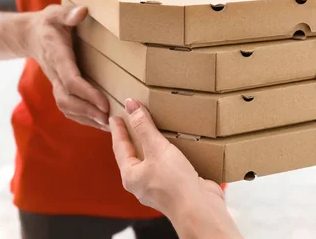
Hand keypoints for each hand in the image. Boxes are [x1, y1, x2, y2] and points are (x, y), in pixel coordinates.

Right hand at [26, 5, 109, 129]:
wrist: (29, 35)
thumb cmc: (48, 23)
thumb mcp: (56, 13)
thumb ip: (68, 13)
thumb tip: (82, 11)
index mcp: (57, 56)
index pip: (70, 80)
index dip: (87, 94)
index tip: (104, 102)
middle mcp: (55, 73)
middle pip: (67, 99)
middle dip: (88, 111)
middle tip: (110, 119)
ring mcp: (55, 82)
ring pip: (66, 107)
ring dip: (86, 118)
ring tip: (109, 124)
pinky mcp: (59, 87)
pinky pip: (68, 108)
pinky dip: (82, 118)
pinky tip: (99, 122)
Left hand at [109, 99, 223, 215]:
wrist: (199, 208)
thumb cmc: (174, 184)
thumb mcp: (157, 148)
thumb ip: (144, 126)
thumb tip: (131, 106)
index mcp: (131, 176)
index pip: (120, 147)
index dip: (118, 130)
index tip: (115, 117)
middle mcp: (143, 183)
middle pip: (134, 155)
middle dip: (134, 138)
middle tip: (131, 122)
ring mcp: (159, 186)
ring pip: (152, 161)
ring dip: (153, 145)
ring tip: (154, 131)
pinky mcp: (176, 187)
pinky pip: (169, 166)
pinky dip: (170, 153)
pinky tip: (177, 146)